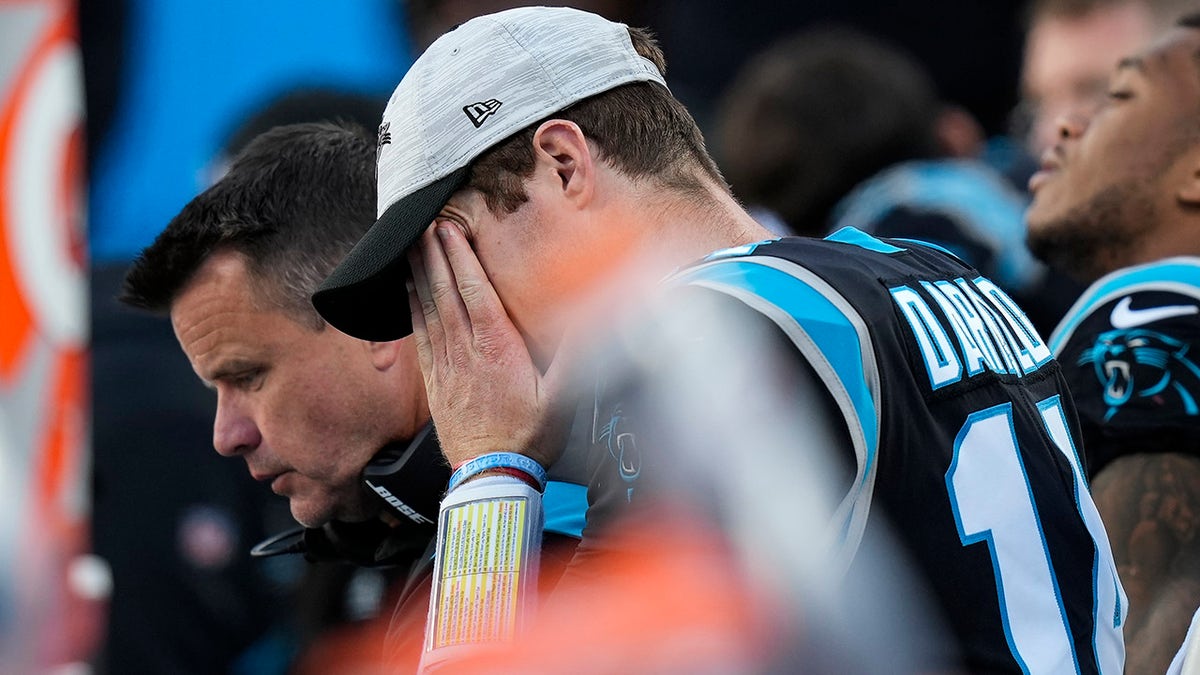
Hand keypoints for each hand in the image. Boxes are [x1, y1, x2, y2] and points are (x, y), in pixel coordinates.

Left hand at [407, 222, 574, 469]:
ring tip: (410, 244)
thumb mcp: (563, 396)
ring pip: (426, 308)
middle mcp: (465, 350)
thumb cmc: (530, 436)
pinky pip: (418, 333)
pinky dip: (410, 306)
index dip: (459, 257)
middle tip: (423, 222)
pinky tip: (405, 289)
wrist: (492, 475)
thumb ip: (574, 352)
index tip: (449, 228)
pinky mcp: (434, 380)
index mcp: (496, 348)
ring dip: (418, 273)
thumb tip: (592, 313)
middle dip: (434, 254)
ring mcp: (445, 364)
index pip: (473, 291)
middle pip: (444, 292)